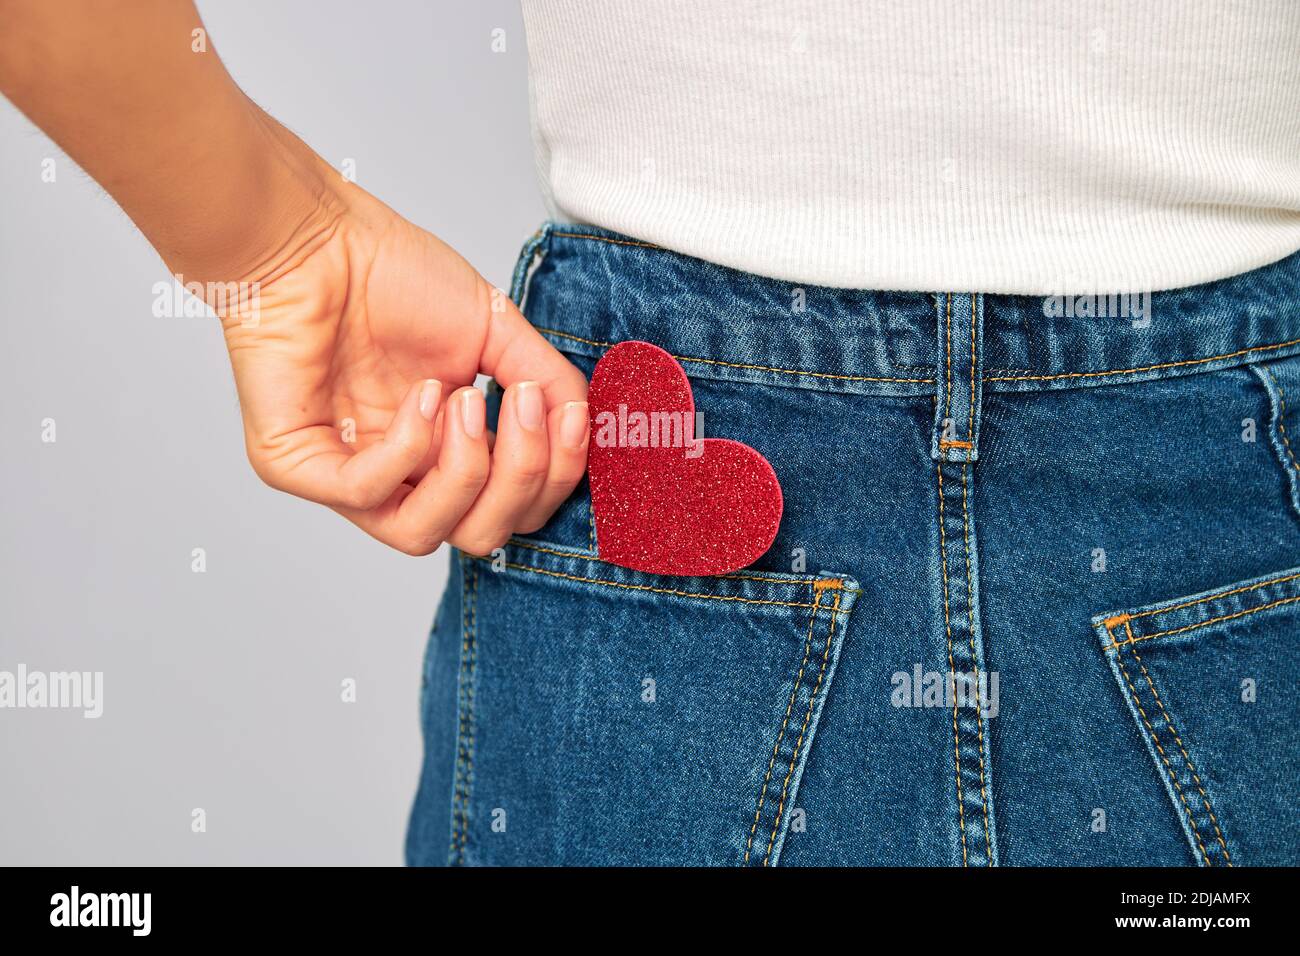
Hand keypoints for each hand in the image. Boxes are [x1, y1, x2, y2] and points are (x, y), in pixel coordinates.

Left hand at [0, 1, 589, 555]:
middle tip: (521, 406)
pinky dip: (409, 447)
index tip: (567, 415)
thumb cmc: (391, 273)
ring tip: (466, 399)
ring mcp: (347, 477)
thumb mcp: (496, 330)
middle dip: (519, 478)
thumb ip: (548, 382)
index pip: (512, 511)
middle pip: (479, 537)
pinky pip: (368, 494)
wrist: (317, 236)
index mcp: (446, 453)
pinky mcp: (297, 466)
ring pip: (425, 536)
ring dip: (465, 470)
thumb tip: (585, 425)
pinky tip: (422, 395)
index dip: (552, 478)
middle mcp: (400, 476)